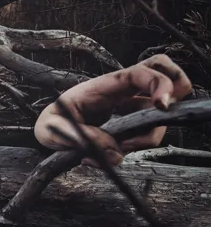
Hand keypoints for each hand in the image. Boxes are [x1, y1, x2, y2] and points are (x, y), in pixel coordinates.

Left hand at [34, 54, 191, 165]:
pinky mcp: (130, 127)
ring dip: (142, 140)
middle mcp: (123, 94)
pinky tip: (107, 154)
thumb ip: (79, 138)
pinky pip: (144, 138)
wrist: (50, 133)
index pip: (141, 72)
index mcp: (105, 85)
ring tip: (111, 150)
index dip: (159, 83)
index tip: (162, 106)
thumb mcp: (52, 129)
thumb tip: (113, 151)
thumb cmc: (50, 124)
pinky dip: (131, 150)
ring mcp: (130, 110)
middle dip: (176, 90)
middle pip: (166, 75)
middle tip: (163, 113)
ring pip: (158, 118)